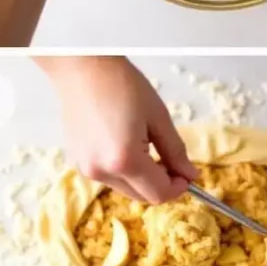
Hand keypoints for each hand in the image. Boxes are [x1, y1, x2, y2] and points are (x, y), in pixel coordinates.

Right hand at [39, 57, 195, 202]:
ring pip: (125, 188)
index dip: (178, 188)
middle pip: (141, 196)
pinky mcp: (76, 162)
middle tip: (172, 161)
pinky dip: (124, 171)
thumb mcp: (159, 118)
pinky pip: (109, 177)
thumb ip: (175, 151)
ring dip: (143, 178)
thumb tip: (191, 175)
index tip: (188, 174)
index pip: (158, 193)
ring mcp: (85, 169)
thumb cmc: (124, 87)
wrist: (83, 69)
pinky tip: (126, 145)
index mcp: (124, 161)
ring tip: (146, 146)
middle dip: (162, 184)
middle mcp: (101, 172)